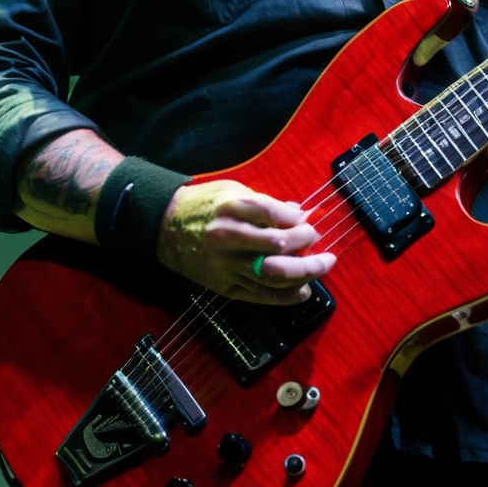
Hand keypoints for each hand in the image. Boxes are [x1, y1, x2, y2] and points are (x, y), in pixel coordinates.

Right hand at [157, 180, 335, 304]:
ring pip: (273, 275)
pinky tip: (302, 291)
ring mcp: (225, 264)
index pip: (276, 215)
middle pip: (279, 247)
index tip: (310, 224)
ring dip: (304, 274)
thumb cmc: (204, 205)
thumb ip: (268, 204)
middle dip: (309, 249)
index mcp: (232, 207)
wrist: (164, 227)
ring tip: (320, 269)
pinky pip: (260, 295)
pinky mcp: (223, 286)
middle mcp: (228, 237)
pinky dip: (285, 296)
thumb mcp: (234, 190)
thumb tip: (301, 214)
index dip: (300, 222)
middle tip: (324, 249)